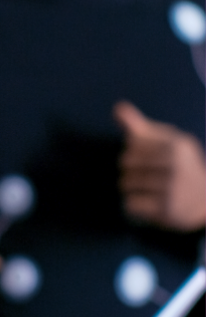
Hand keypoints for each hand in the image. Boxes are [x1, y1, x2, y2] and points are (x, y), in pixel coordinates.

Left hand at [114, 101, 205, 231]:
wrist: (203, 202)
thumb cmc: (176, 167)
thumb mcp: (164, 143)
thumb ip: (139, 127)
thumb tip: (117, 107)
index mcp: (176, 144)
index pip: (133, 143)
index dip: (134, 151)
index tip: (148, 158)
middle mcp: (176, 164)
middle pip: (125, 162)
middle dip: (129, 170)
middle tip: (145, 176)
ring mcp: (172, 187)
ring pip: (125, 183)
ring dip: (129, 188)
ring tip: (145, 190)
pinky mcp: (166, 209)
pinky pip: (130, 204)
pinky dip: (132, 206)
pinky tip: (146, 204)